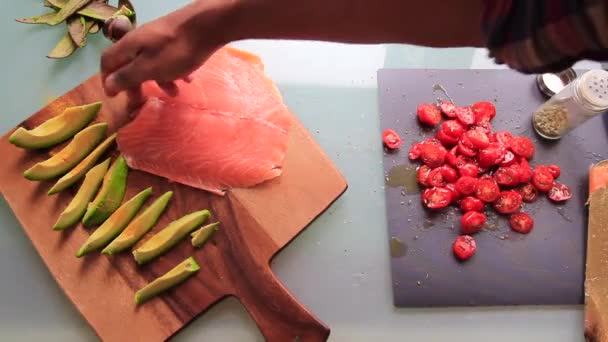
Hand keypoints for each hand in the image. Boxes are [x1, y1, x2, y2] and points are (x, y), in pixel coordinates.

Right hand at [100, 0, 236, 96]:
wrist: (208, 26)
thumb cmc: (175, 51)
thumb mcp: (149, 69)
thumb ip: (128, 76)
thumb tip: (108, 84)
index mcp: (128, 45)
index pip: (107, 61)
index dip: (108, 79)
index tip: (114, 97)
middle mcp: (140, 40)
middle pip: (130, 63)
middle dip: (135, 83)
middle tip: (141, 100)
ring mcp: (159, 39)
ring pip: (152, 63)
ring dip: (160, 80)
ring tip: (174, 94)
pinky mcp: (175, 40)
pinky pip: (169, 59)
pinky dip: (175, 71)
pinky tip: (188, 80)